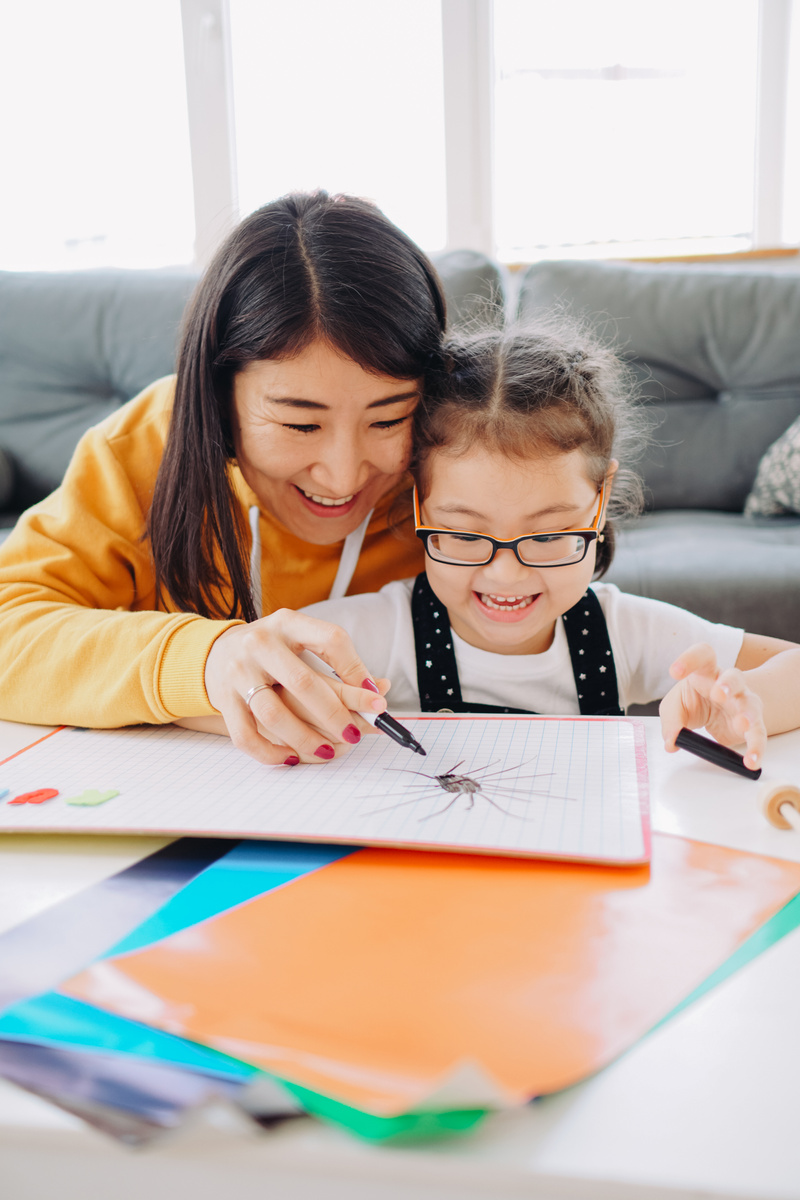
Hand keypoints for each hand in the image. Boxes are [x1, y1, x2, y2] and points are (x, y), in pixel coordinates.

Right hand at [203, 608, 387, 766]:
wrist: (215, 652)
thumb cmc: (272, 651)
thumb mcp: (303, 642)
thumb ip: (340, 664)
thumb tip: (380, 689)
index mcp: (288, 623)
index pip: (331, 640)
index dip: (357, 670)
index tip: (375, 698)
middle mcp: (260, 643)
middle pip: (304, 682)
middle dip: (336, 714)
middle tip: (357, 733)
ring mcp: (238, 672)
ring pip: (274, 713)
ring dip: (306, 738)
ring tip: (329, 751)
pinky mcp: (224, 700)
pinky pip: (246, 735)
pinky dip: (270, 752)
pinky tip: (291, 757)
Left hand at [660, 642, 764, 770]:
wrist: (721, 711)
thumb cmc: (695, 701)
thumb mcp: (675, 706)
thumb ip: (671, 721)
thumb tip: (672, 742)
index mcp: (706, 671)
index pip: (702, 655)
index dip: (689, 659)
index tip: (674, 671)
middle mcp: (728, 684)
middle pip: (734, 676)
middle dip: (727, 684)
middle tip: (718, 693)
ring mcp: (743, 702)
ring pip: (751, 704)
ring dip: (747, 714)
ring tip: (742, 724)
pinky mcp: (752, 724)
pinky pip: (758, 735)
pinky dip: (756, 749)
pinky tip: (752, 761)